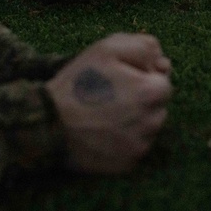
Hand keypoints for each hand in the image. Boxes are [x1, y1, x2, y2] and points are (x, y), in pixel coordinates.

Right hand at [46, 33, 171, 173]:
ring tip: (104, 114)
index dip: (142, 77)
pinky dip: (123, 140)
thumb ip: (144, 47)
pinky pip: (133, 147)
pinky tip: (102, 132)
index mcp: (151, 92)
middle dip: (141, 100)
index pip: (163, 83)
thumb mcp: (108, 48)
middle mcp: (152, 123)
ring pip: (147, 128)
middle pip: (157, 107)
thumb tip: (163, 62)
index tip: (120, 79)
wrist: (48, 122)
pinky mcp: (127, 164)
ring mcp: (140, 146)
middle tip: (110, 96)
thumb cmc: (79, 81)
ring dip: (134, 121)